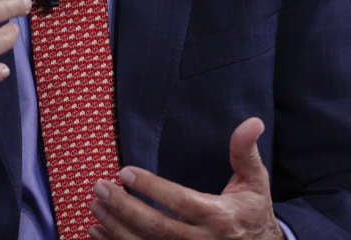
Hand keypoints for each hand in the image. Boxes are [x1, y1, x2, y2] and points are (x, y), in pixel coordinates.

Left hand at [88, 117, 282, 239]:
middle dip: (123, 208)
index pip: (180, 201)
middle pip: (156, 227)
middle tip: (100, 187)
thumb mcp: (255, 181)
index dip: (151, 188)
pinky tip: (98, 230)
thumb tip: (252, 122)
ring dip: (115, 227)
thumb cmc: (253, 212)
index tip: (125, 173)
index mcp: (218, 216)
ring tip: (95, 205)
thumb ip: (245, 151)